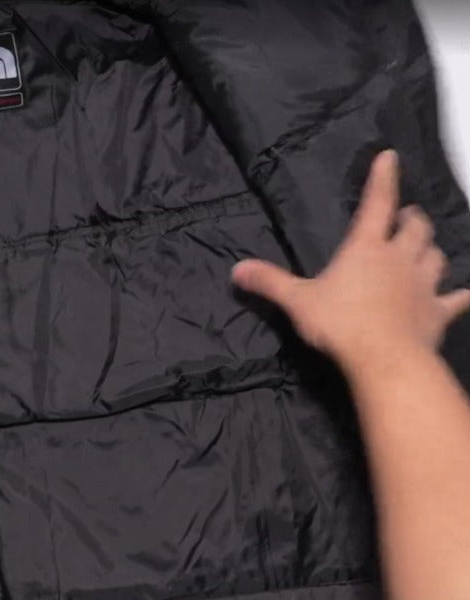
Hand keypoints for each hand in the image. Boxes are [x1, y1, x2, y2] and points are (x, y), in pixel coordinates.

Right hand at [232, 150, 469, 369]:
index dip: (383, 179)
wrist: (385, 358)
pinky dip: (459, 295)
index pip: (377, 204)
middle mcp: (399, 258)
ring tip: (425, 249)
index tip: (389, 157)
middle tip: (406, 216)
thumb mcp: (297, 302)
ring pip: (436, 255)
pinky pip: (455, 299)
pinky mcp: (437, 312)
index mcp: (366, 249)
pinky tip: (463, 294)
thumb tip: (237, 270)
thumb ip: (270, 283)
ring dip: (431, 249)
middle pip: (415, 227)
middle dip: (411, 218)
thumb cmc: (340, 324)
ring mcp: (423, 284)